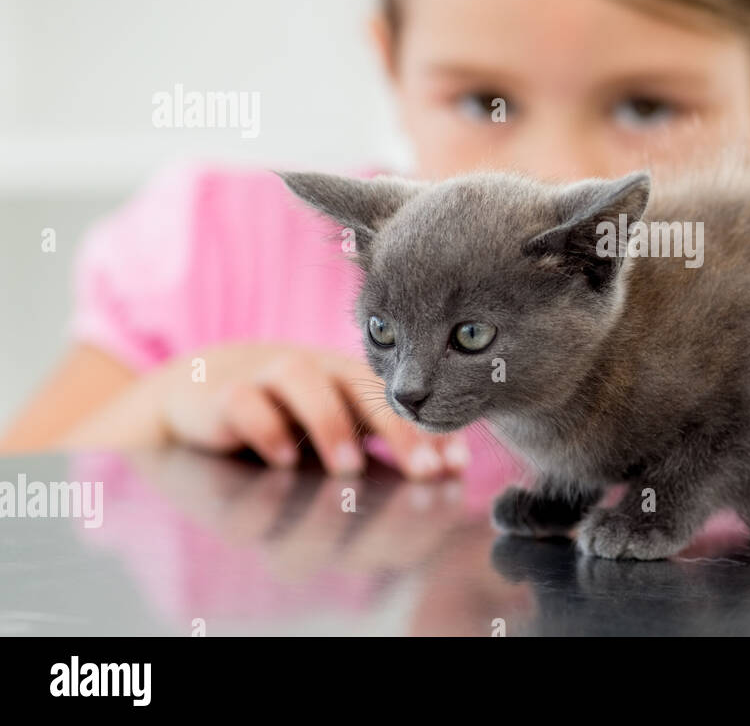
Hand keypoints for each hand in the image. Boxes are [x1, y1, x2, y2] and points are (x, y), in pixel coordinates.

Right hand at [157, 342, 468, 478]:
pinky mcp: (221, 393)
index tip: (456, 466)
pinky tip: (284, 459)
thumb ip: (385, 444)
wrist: (200, 387)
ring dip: (330, 424)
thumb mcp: (339, 426)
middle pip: (362, 385)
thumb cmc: (287, 415)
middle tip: (424, 472)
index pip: (400, 398)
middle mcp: (317, 369)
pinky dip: (265, 429)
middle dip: (398, 429)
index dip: (429, 428)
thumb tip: (451, 468)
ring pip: (301, 380)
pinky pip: (242, 401)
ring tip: (352, 469)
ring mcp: (266, 375)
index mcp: (351, 379)